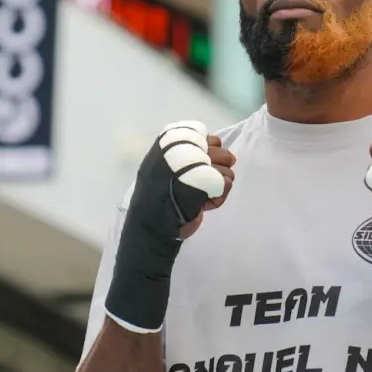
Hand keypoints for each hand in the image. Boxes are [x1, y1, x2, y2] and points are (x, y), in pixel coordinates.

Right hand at [106, 120, 225, 331]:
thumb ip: (188, 159)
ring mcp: (181, 171)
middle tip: (215, 183)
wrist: (148, 239)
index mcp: (162, 150)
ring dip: (223, 182)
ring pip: (223, 165)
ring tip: (207, 198)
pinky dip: (221, 196)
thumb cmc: (161, 209)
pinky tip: (208, 207)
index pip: (198, 133)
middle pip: (216, 147)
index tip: (206, 165)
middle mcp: (171, 156)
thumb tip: (217, 142)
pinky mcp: (193, 187)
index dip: (209, 146)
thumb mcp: (170, 178)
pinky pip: (222, 183)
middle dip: (222, 163)